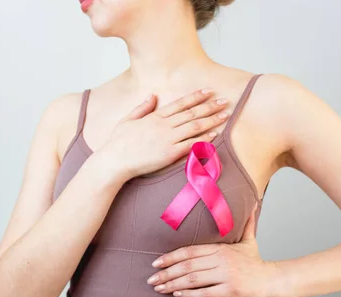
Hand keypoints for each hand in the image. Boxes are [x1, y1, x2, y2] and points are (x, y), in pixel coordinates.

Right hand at [101, 88, 229, 179]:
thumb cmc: (118, 143)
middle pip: (192, 113)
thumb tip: (152, 95)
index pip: (180, 103)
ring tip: (225, 115)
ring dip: (211, 120)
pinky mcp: (170, 153)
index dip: (196, 96)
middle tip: (225, 101)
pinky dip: (204, 139)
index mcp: (155, 116)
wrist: (115, 161)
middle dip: (210, 106)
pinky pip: (191, 144)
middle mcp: (164, 125)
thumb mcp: (128, 119)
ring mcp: (168, 139)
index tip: (208, 91)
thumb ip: (142, 107)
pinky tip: (214, 134)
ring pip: (194, 126)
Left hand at [147, 204, 278, 296]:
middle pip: (188, 266)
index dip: (171, 257)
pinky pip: (206, 293)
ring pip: (193, 279)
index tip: (156, 263)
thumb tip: (252, 203)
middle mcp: (221, 259)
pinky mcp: (231, 289)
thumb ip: (245, 224)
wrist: (272, 280)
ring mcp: (226, 274)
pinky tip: (178, 295)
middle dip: (166, 273)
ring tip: (159, 289)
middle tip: (151, 279)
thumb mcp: (248, 240)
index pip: (190, 251)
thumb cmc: (256, 262)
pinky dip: (190, 294)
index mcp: (220, 248)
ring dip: (173, 284)